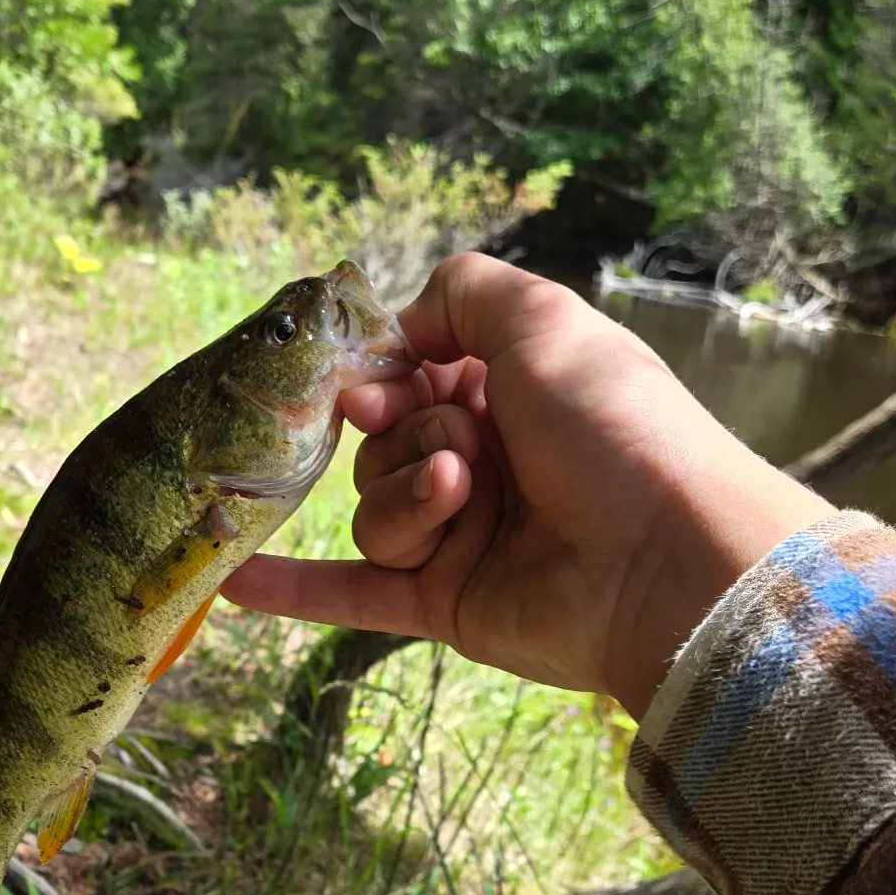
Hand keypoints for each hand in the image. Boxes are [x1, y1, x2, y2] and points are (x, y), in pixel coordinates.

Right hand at [222, 253, 833, 718]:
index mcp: (505, 393)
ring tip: (464, 500)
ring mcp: (459, 536)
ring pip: (371, 507)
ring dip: (408, 499)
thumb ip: (462, 292)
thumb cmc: (609, 425)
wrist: (663, 557)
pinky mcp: (445, 603)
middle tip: (456, 446)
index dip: (384, 377)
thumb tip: (400, 326)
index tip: (378, 385)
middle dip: (409, 436)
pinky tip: (232, 582)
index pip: (405, 376)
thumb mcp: (541, 318)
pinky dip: (293, 590)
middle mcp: (479, 462)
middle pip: (380, 442)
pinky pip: (352, 592)